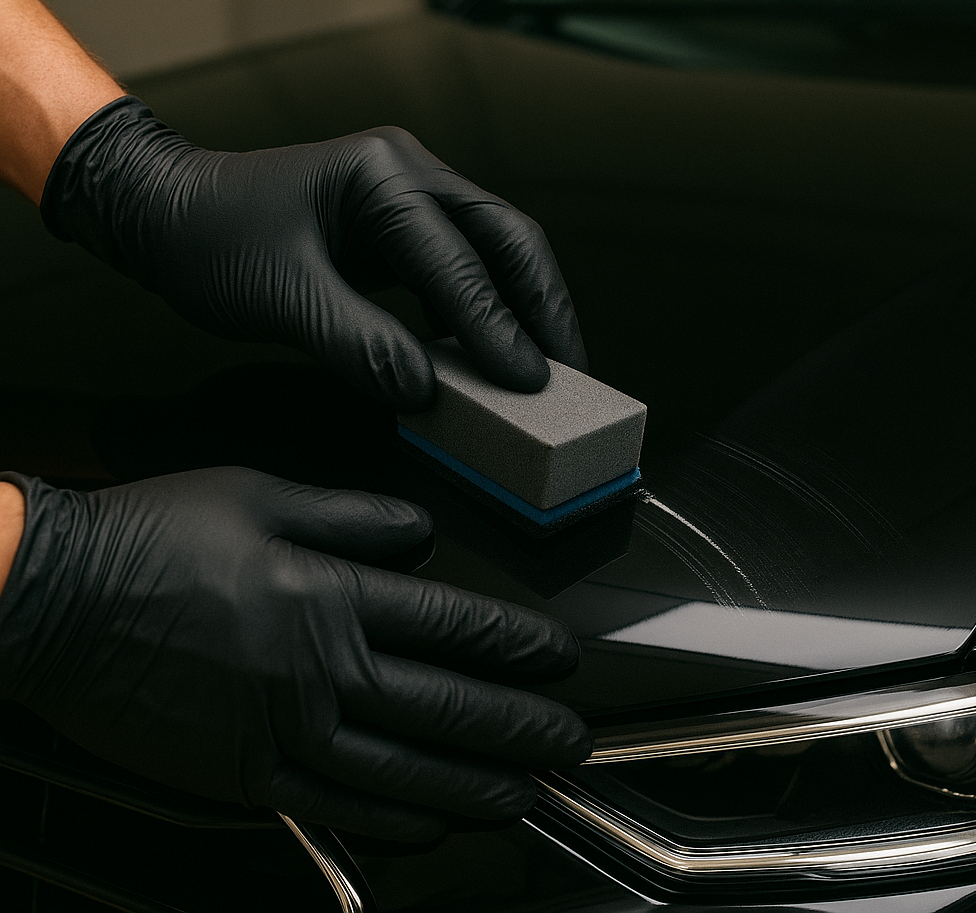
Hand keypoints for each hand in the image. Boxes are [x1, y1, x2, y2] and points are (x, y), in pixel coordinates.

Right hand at [0, 468, 589, 840]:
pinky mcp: (243, 775)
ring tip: (525, 796)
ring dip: (473, 785)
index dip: (517, 643)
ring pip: (403, 770)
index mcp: (330, 594)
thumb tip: (418, 533)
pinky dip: (390, 822)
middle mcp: (320, 672)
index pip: (454, 623)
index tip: (560, 656)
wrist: (56, 598)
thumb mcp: (260, 495)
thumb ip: (352, 515)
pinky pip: (333, 810)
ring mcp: (283, 733)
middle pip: (447, 706)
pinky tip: (429, 829)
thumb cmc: (157, 537)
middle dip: (520, 725)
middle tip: (571, 740)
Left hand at [40, 98, 586, 409]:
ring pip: (497, 252)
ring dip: (525, 308)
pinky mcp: (402, 231)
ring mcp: (411, 199)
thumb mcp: (281, 297)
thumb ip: (357, 344)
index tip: (528, 381)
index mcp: (382, 174)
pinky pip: (463, 270)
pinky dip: (486, 312)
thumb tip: (426, 391)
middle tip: (570, 370)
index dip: (496, 325)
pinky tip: (494, 351)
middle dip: (544, 306)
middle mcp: (410, 174)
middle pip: (509, 238)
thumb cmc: (213, 239)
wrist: (170, 214)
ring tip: (549, 366)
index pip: (459, 258)